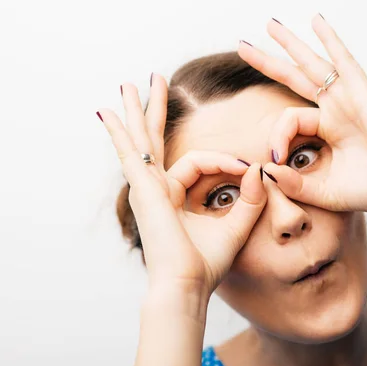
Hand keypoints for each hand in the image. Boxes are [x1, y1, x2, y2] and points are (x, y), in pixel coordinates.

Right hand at [97, 79, 266, 294]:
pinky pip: (131, 153)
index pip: (199, 163)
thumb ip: (251, 198)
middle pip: (155, 139)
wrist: (185, 285)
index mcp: (174, 197)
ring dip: (137, 111)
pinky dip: (119, 132)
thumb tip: (258, 168)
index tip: (250, 169)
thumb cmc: (205, 265)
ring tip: (130, 85)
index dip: (225, 161)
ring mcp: (146, 187)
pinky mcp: (143, 188)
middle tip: (155, 80)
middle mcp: (156, 189)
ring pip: (141, 139)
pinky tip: (108, 113)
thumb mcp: (236, 227)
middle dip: (155, 110)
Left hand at [238, 14, 366, 212]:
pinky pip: (343, 61)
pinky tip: (316, 21)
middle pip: (294, 79)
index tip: (276, 160)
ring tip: (269, 25)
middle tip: (244, 46)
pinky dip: (330, 40)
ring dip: (290, 44)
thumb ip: (295, 184)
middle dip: (268, 63)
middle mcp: (334, 111)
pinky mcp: (361, 93)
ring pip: (312, 65)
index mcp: (327, 132)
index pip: (288, 121)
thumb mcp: (325, 192)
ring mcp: (347, 99)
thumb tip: (267, 169)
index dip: (274, 138)